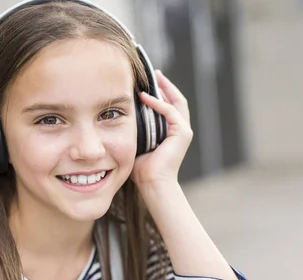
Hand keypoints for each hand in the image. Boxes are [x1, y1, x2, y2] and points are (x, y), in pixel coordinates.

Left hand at [131, 70, 192, 188]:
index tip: (149, 80)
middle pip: (176, 99)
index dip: (161, 92)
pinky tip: (145, 97)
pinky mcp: (182, 133)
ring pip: (176, 102)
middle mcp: (180, 130)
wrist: (152, 183)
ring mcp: (183, 131)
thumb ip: (135, 129)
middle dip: (165, 85)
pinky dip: (158, 103)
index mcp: (171, 132)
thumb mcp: (137, 142)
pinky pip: (170, 112)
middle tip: (155, 73)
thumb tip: (120, 116)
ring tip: (153, 77)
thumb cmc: (142, 168)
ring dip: (164, 88)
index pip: (169, 105)